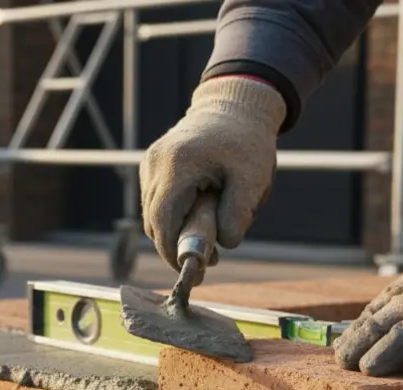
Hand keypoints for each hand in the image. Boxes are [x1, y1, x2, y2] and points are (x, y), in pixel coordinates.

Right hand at [139, 76, 286, 273]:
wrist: (234, 106)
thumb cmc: (246, 142)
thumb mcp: (253, 178)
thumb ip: (239, 213)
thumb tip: (225, 244)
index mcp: (178, 165)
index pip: (162, 222)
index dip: (172, 252)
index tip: (194, 270)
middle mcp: (156, 163)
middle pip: (153, 221)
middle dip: (176, 247)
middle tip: (209, 263)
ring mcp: (150, 162)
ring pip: (151, 214)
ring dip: (174, 232)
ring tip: (208, 243)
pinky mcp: (151, 164)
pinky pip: (155, 201)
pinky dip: (171, 216)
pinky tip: (197, 218)